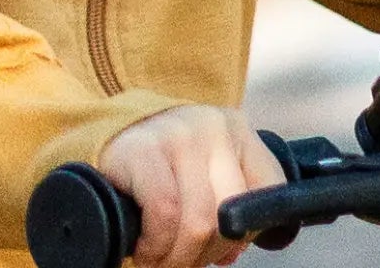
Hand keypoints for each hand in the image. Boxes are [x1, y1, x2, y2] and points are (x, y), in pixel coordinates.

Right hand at [99, 105, 285, 267]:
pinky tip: (144, 247)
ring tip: (160, 259)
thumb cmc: (165, 167)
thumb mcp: (206, 173)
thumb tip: (233, 253)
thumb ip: (230, 204)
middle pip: (229, 217)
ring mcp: (177, 133)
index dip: (247, 233)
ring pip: (198, 223)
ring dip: (176, 258)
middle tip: (180, 261)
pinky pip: (164, 215)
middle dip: (203, 254)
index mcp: (236, 130)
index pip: (270, 190)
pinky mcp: (142, 149)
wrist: (109, 137)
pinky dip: (154, 246)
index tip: (223, 249)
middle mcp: (211, 126)